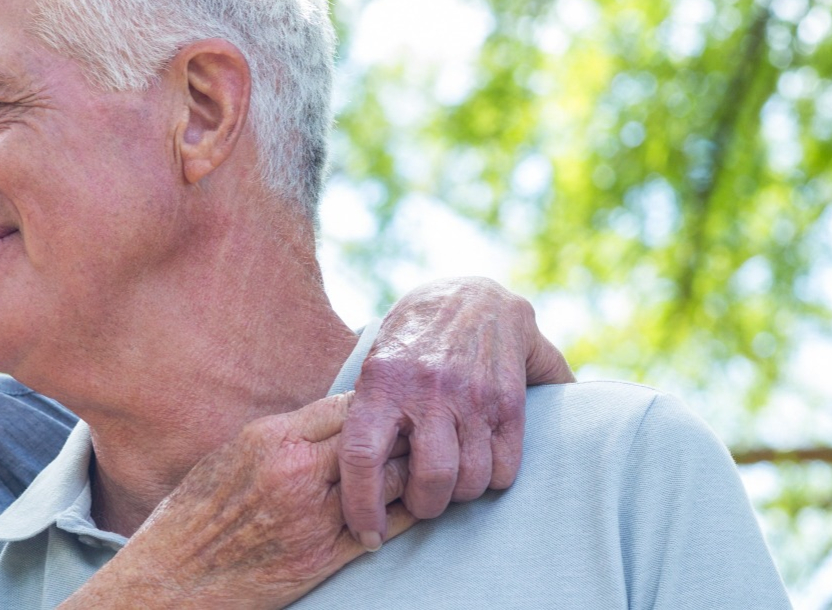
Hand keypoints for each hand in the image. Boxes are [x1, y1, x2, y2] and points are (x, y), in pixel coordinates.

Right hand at [62, 394, 415, 609]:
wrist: (175, 575)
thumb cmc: (194, 514)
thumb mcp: (232, 455)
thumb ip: (281, 436)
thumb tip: (325, 421)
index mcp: (272, 439)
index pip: (347, 405)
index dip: (377, 403)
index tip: (390, 405)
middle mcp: (297, 473)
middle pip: (376, 439)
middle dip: (403, 433)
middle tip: (424, 430)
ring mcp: (313, 518)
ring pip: (389, 482)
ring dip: (412, 472)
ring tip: (430, 466)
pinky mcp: (323, 558)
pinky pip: (384, 529)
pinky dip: (407, 514)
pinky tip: (419, 505)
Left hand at [338, 276, 572, 543]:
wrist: (472, 295)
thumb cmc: (410, 341)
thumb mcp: (372, 364)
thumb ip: (359, 414)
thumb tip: (322, 471)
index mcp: (381, 382)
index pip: (361, 456)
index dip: (360, 506)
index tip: (365, 535)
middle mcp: (427, 390)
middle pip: (428, 481)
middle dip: (423, 507)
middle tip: (418, 504)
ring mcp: (472, 396)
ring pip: (470, 481)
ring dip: (460, 496)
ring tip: (449, 484)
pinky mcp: (509, 400)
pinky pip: (506, 468)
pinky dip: (493, 480)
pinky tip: (481, 465)